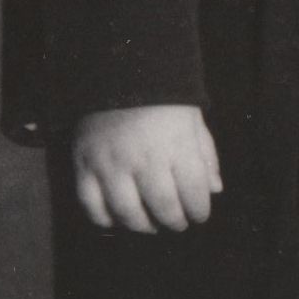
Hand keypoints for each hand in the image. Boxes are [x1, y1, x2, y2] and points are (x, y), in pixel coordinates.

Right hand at [72, 105, 222, 231]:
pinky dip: (105, 219)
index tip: (199, 214)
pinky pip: (90, 205)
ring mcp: (111, 164)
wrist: (117, 71)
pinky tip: (118, 218)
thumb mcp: (192, 120)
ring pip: (127, 213)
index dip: (200, 210)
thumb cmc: (163, 99)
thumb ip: (206, 155)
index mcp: (177, 145)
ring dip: (143, 226)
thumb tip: (214, 190)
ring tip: (151, 224)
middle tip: (178, 223)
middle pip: (163, 207)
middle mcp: (144, 158)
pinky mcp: (84, 164)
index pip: (194, 193)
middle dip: (175, 222)